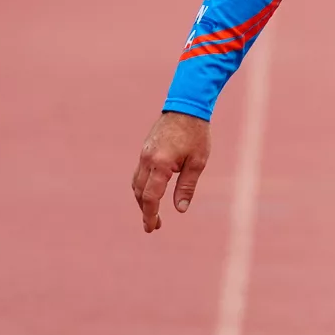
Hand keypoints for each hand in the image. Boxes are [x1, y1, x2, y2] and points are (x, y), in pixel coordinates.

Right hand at [131, 110, 213, 232]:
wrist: (186, 106)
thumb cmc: (196, 134)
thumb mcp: (198, 162)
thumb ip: (187, 186)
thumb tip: (180, 209)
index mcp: (161, 164)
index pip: (151, 196)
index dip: (150, 214)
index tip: (151, 228)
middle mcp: (147, 160)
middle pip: (139, 192)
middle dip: (145, 210)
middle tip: (154, 226)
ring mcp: (143, 154)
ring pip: (136, 183)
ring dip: (142, 200)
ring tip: (152, 213)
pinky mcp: (145, 149)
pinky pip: (138, 173)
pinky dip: (141, 187)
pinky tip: (151, 193)